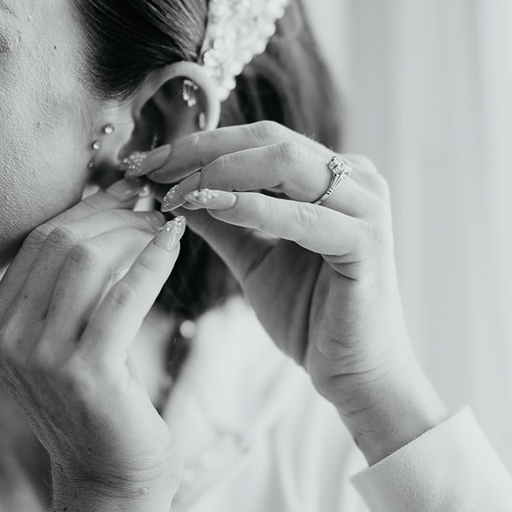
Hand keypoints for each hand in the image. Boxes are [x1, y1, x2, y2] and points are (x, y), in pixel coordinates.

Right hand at [0, 179, 186, 500]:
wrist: (110, 479)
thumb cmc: (98, 403)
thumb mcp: (63, 340)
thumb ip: (66, 284)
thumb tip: (106, 203)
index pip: (38, 242)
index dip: (87, 208)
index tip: (127, 188)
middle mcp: (5, 340)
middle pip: (59, 244)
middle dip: (112, 214)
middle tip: (154, 201)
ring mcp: (40, 358)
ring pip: (87, 261)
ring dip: (133, 233)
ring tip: (165, 225)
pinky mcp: (86, 373)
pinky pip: (124, 296)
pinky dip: (152, 261)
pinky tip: (174, 245)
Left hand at [127, 122, 446, 453]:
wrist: (352, 373)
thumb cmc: (308, 315)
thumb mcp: (251, 256)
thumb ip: (219, 218)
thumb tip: (171, 187)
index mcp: (332, 174)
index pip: (257, 138)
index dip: (198, 143)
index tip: (145, 160)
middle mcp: (356, 178)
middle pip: (267, 140)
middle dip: (200, 150)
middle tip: (150, 168)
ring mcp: (366, 206)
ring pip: (284, 163)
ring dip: (219, 174)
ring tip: (174, 193)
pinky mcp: (366, 243)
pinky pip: (302, 216)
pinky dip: (252, 208)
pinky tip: (212, 208)